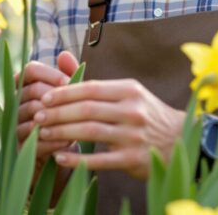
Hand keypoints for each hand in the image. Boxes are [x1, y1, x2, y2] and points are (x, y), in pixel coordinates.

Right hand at [16, 52, 78, 159]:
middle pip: (31, 90)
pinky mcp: (18, 149)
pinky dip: (53, 139)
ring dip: (57, 118)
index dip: (50, 74)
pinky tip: (69, 141)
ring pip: (33, 115)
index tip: (70, 82)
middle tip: (77, 105)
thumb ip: (69, 76)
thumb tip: (64, 54)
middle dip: (56, 97)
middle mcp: (14, 104)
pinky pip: (34, 140)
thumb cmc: (66, 122)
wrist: (61, 159)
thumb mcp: (70, 99)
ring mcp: (13, 126)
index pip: (30, 70)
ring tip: (76, 123)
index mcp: (24, 88)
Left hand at [34, 78, 184, 178]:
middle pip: (87, 109)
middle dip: (58, 113)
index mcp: (129, 90)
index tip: (44, 98)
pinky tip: (59, 158)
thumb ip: (93, 81)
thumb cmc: (145, 114)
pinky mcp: (133, 159)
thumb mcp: (127, 93)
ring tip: (43, 135)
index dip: (64, 93)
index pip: (90, 88)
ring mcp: (134, 135)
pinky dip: (77, 159)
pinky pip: (99, 160)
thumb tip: (61, 56)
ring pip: (90, 132)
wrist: (180, 140)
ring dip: (62, 133)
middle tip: (38, 117)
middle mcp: (132, 110)